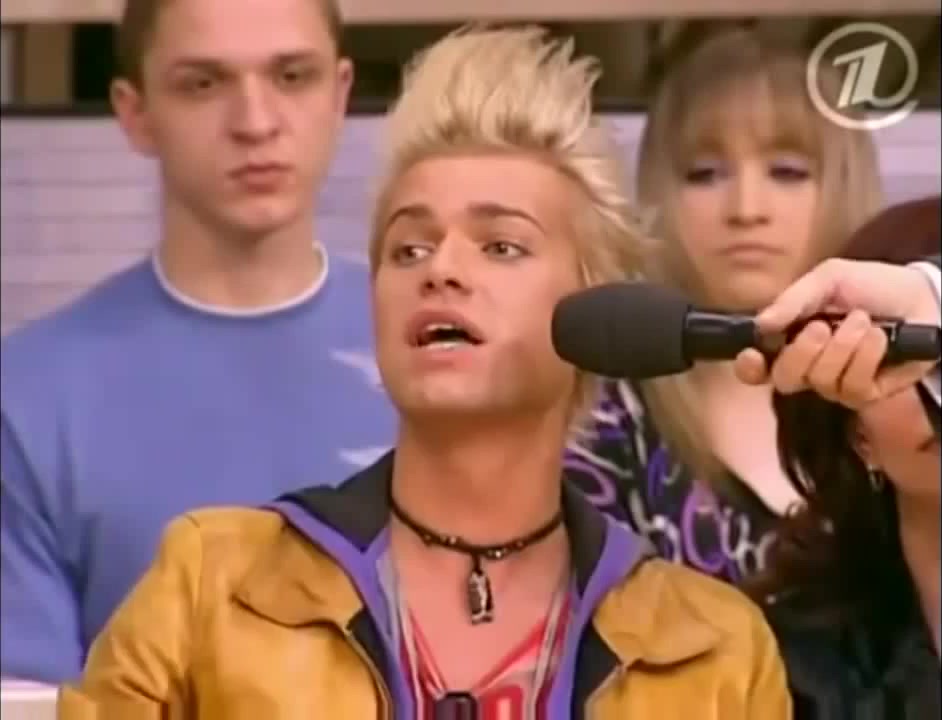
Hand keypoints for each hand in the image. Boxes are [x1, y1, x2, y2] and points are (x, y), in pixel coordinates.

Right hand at [734, 258, 940, 407]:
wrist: (922, 297)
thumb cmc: (871, 285)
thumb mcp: (829, 278)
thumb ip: (793, 300)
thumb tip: (760, 324)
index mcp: (790, 339)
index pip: (758, 366)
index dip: (750, 367)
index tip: (753, 355)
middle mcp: (808, 366)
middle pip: (785, 379)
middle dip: (802, 352)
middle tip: (822, 325)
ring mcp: (836, 383)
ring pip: (821, 382)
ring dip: (843, 348)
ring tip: (864, 321)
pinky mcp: (866, 394)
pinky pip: (853, 388)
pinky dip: (866, 358)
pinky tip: (880, 339)